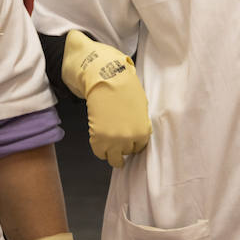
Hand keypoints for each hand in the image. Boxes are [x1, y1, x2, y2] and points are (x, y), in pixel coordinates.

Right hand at [62, 30, 150, 166]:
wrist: (108, 80)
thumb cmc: (125, 89)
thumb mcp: (141, 108)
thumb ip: (140, 124)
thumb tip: (137, 132)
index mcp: (142, 132)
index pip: (139, 148)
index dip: (133, 144)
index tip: (129, 143)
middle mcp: (128, 139)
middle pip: (126, 153)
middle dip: (123, 147)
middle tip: (119, 143)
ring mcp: (112, 140)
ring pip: (113, 158)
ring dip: (112, 154)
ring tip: (110, 151)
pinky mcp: (97, 138)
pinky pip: (99, 152)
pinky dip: (100, 151)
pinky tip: (101, 146)